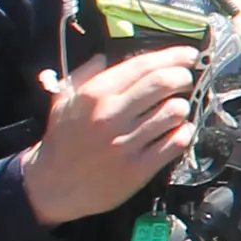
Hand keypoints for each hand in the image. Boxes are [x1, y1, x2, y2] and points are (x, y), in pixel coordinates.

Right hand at [17, 49, 199, 225]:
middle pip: (164, 83)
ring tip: (178, 109)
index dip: (172, 56)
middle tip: (185, 80)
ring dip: (183, 107)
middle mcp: (111, 115)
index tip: (188, 55)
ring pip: (174, 112)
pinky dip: (184, 133)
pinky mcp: (138, 168)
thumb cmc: (62, 140)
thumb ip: (84, 75)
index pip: (142, 66)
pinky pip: (175, 143)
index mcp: (94, 95)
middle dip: (183, 77)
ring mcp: (126, 143)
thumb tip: (105, 55)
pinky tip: (178, 131)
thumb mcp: (64, 101)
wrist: (51, 186)